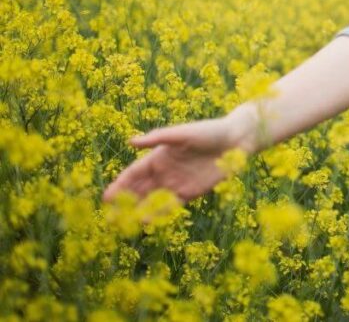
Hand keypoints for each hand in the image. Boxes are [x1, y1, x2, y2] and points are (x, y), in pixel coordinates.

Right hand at [101, 115, 251, 206]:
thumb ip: (157, 139)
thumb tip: (130, 141)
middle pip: (139, 190)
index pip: (134, 174)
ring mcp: (176, 183)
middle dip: (124, 203)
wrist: (235, 141)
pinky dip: (159, 213)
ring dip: (138, 211)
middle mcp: (164, 171)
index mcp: (159, 156)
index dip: (119, 185)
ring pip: (152, 200)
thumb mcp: (182, 134)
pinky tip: (147, 221)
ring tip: (124, 224)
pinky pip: (171, 205)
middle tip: (109, 218)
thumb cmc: (208, 132)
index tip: (106, 198)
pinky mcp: (191, 192)